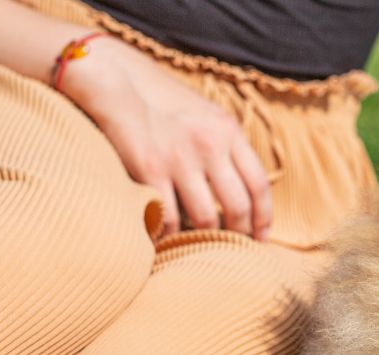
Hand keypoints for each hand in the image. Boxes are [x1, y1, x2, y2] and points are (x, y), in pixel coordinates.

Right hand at [59, 37, 270, 238]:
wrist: (115, 80)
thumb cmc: (159, 100)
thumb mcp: (204, 114)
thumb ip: (225, 144)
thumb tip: (241, 183)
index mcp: (227, 131)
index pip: (259, 184)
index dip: (264, 217)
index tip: (261, 238)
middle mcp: (210, 145)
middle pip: (238, 206)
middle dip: (240, 234)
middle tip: (234, 249)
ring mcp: (180, 158)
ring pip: (206, 218)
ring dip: (205, 238)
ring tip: (201, 246)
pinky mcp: (150, 169)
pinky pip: (170, 217)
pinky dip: (171, 234)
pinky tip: (168, 238)